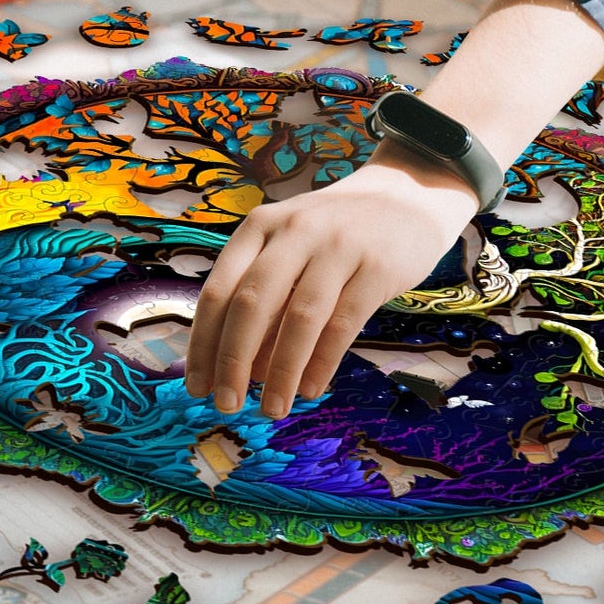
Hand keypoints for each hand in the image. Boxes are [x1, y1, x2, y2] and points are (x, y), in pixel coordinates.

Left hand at [184, 153, 476, 418]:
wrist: (407, 195)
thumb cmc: (335, 231)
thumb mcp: (290, 246)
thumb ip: (265, 295)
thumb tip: (241, 369)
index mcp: (261, 225)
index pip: (219, 289)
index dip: (204, 343)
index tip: (196, 386)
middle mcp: (295, 231)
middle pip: (252, 303)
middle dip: (234, 360)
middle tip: (227, 404)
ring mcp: (338, 246)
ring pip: (299, 318)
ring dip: (281, 372)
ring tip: (273, 408)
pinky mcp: (377, 267)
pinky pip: (343, 324)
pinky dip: (321, 362)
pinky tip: (309, 389)